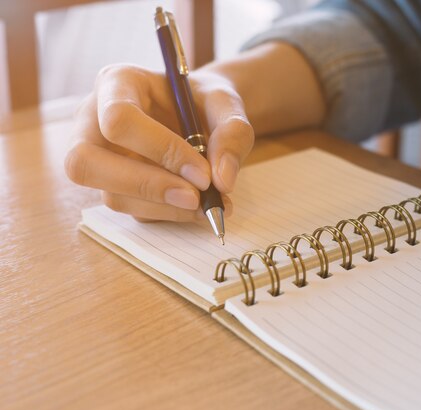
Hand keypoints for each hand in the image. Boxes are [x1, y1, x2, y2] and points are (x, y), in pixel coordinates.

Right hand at [65, 64, 253, 221]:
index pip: (118, 119)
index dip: (160, 150)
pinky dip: (170, 214)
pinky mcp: (114, 186)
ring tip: (211, 204)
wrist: (202, 113)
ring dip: (165, 207)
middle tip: (195, 198)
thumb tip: (221, 181)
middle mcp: (93, 120)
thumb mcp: (227, 104)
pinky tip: (200, 207)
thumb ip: (232, 132)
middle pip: (85, 163)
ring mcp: (98, 158)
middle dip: (146, 186)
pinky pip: (133, 210)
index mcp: (117, 83)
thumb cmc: (206, 100)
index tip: (203, 172)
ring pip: (112, 196)